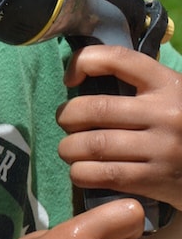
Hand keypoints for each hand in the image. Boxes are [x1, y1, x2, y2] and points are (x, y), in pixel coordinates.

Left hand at [56, 45, 181, 212]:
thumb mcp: (173, 96)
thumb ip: (140, 84)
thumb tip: (83, 72)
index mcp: (168, 84)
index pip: (118, 58)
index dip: (83, 62)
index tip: (71, 79)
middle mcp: (166, 112)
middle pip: (94, 109)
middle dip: (67, 117)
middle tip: (66, 123)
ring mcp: (162, 148)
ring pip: (93, 145)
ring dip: (69, 149)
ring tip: (70, 150)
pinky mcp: (156, 180)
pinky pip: (103, 174)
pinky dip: (81, 174)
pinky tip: (82, 172)